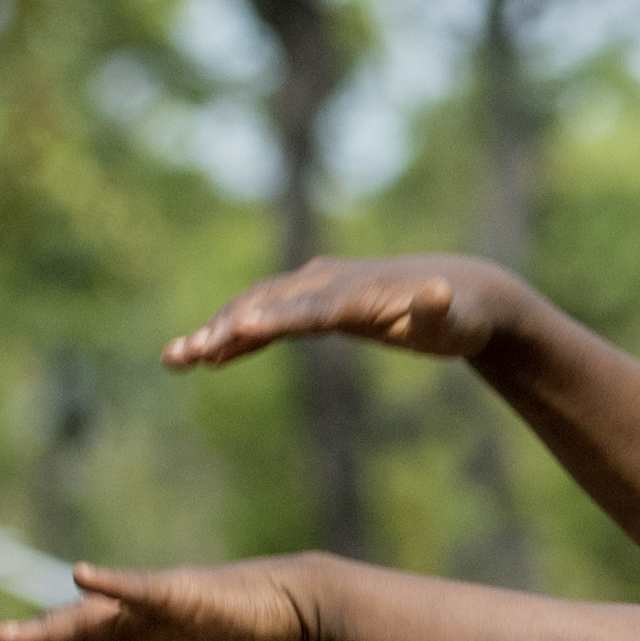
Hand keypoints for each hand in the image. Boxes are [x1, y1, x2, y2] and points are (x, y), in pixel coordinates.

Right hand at [165, 253, 532, 373]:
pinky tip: (209, 358)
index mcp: (359, 293)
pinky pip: (269, 314)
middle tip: (187, 354)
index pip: (311, 309)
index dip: (276, 318)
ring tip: (176, 359)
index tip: (238, 331)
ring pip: (259, 305)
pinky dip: (240, 333)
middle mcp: (331, 282)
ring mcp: (320, 287)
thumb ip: (439, 312)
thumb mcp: (455, 321)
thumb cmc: (460, 316)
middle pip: (269, 303)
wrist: (463, 291)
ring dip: (219, 329)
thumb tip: (438, 294)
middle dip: (226, 327)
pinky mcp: (318, 300)